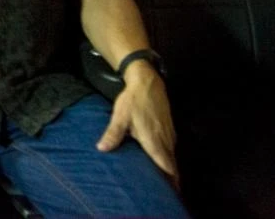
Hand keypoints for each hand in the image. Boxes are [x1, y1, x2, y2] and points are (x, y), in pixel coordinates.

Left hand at [96, 61, 178, 189]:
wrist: (147, 82)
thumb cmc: (132, 101)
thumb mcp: (120, 117)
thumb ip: (113, 134)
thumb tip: (102, 149)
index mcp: (153, 140)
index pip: (165, 165)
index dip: (169, 180)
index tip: (169, 192)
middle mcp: (165, 139)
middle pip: (172, 164)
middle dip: (171, 179)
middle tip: (166, 192)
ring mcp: (169, 134)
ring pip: (173, 156)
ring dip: (170, 169)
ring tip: (165, 182)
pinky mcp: (169, 128)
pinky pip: (172, 148)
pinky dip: (169, 158)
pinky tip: (163, 162)